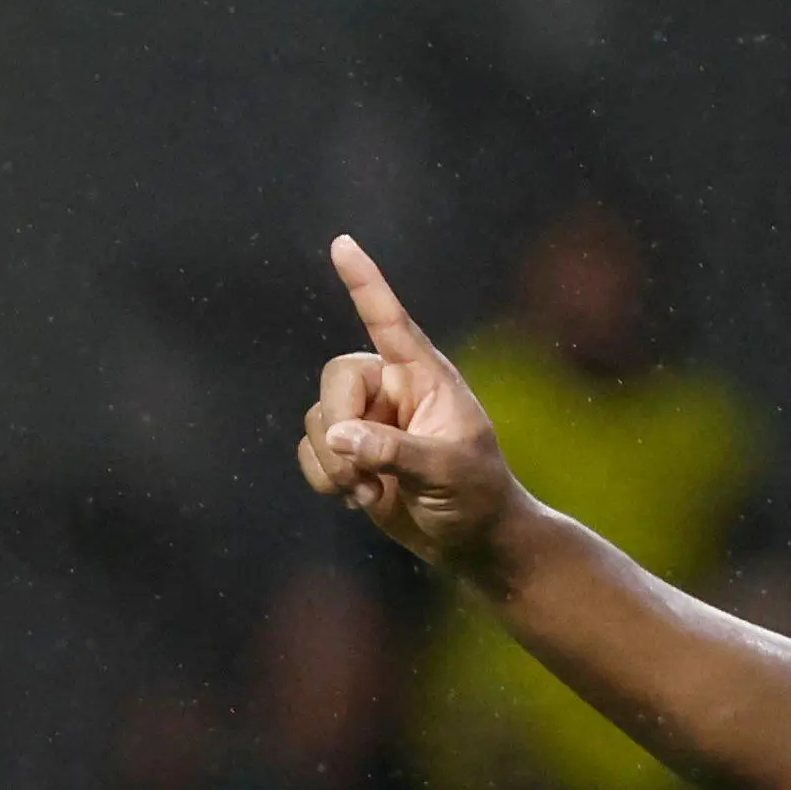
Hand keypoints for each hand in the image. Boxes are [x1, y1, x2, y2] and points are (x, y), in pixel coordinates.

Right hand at [296, 236, 520, 572]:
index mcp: (426, 379)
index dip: (366, 284)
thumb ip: (395, 451)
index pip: (391, 322)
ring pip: (319, 420)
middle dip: (338, 426)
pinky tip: (358, 500)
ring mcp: (369, 422)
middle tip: (362, 473)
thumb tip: (338, 435)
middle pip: (337, 379)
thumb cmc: (478, 498)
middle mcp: (393, 391)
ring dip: (334, 464)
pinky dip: (325, 478)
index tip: (343, 244)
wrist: (475, 545)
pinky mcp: (352, 454)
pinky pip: (312, 451)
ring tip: (369, 494)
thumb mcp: (447, 472)